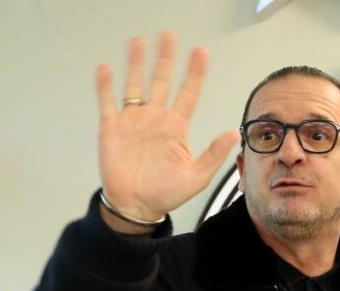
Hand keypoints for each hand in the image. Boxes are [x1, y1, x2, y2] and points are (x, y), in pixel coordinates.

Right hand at [96, 33, 238, 232]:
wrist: (137, 206)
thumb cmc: (166, 193)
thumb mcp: (196, 176)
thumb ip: (213, 154)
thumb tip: (233, 133)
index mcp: (176, 128)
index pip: (189, 93)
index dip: (195, 73)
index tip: (202, 52)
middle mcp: (156, 119)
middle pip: (162, 81)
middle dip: (166, 59)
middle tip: (169, 37)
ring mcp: (133, 121)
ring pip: (135, 85)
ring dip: (136, 64)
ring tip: (138, 42)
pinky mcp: (112, 128)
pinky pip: (108, 102)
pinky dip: (106, 86)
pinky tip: (106, 69)